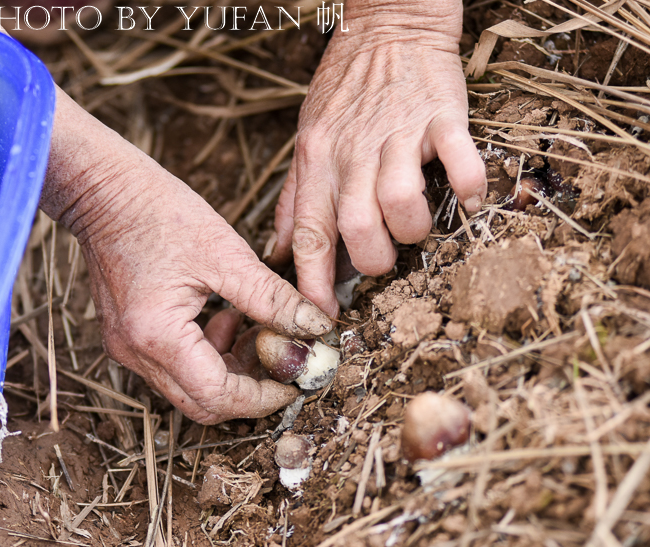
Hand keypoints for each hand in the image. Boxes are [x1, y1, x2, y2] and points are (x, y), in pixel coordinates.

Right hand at [43, 90, 331, 423]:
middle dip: (247, 391)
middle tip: (283, 363)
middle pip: (200, 403)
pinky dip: (206, 355)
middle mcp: (135, 352)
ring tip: (255, 330)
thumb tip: (316, 326)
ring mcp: (127, 347)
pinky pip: (173, 366)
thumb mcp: (226, 254)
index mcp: (158, 335)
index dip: (262, 397)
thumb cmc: (158, 213)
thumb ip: (272, 298)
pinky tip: (227, 318)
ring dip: (228, 371)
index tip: (294, 382)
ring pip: (188, 387)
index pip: (217, 396)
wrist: (103, 191)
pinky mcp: (127, 336)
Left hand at [269, 0, 486, 316]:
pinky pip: (459, 163)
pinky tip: (466, 196)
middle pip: (358, 229)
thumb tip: (278, 248)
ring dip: (415, 230)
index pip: (309, 232)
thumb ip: (295, 196)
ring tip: (417, 223)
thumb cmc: (345, 88)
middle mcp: (352, 151)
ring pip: (402, 205)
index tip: (321, 316)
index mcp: (316, 160)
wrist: (388, 24)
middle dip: (375, 261)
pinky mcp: (442, 116)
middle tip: (385, 258)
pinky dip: (468, 189)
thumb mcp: (306, 139)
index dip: (314, 282)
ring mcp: (398, 133)